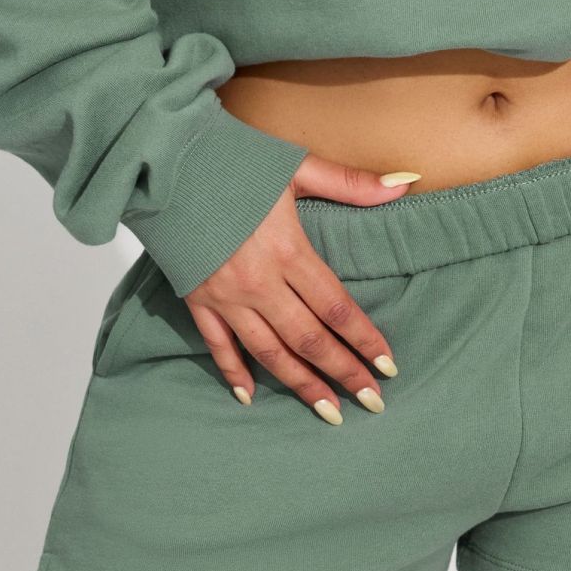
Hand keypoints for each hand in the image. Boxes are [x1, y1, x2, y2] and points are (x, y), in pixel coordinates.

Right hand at [182, 151, 418, 421]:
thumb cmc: (233, 158)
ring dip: (301, 385)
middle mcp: (258, 282)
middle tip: (372, 402)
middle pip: (309, 339)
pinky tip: (249, 395)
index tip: (388, 367)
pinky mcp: (196, 298)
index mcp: (287, 250)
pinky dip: (234, 372)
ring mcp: (225, 296)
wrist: (166, 160)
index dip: (364, 339)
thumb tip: (404, 184)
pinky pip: (218, 345)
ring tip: (328, 412)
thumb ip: (350, 183)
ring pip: (269, 352)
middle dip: (343, 373)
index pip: (336, 308)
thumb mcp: (296, 167)